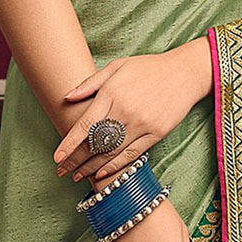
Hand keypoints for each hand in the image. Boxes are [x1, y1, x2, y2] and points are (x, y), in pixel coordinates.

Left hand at [53, 36, 212, 184]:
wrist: (184, 73)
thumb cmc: (148, 68)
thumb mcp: (117, 66)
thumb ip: (91, 83)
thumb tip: (67, 97)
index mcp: (112, 93)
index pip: (85, 125)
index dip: (69, 144)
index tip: (57, 157)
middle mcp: (126, 111)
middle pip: (96, 143)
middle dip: (76, 160)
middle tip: (62, 171)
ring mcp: (142, 124)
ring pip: (112, 153)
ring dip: (92, 167)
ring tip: (78, 175)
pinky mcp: (157, 133)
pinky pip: (132, 155)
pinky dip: (115, 166)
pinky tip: (101, 173)